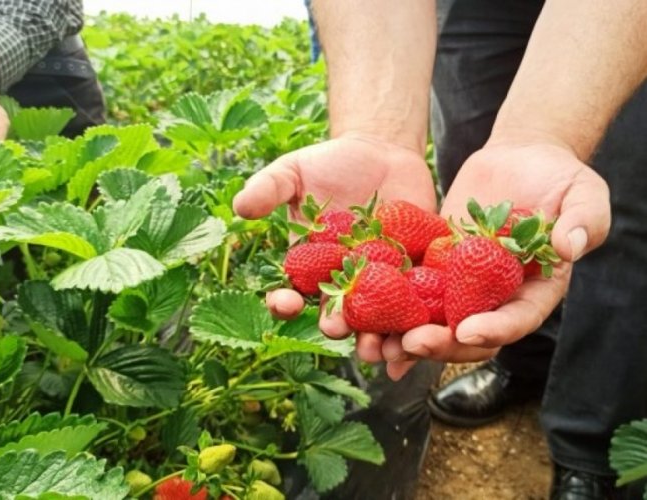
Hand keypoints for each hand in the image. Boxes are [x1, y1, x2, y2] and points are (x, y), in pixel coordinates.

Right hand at [232, 133, 436, 361]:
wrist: (381, 152)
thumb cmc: (328, 165)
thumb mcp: (294, 171)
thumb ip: (268, 188)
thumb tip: (240, 206)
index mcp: (310, 267)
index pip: (291, 292)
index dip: (283, 302)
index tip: (283, 302)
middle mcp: (343, 282)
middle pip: (337, 314)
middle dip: (335, 325)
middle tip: (335, 327)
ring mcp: (380, 281)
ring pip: (379, 319)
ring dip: (379, 337)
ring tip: (382, 347)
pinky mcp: (416, 273)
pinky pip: (418, 300)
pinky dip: (420, 320)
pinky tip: (423, 330)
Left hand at [381, 139, 610, 379]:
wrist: (520, 159)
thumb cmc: (560, 177)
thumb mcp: (585, 194)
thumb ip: (585, 221)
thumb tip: (570, 247)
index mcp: (535, 289)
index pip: (516, 319)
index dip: (494, 329)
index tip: (467, 330)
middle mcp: (496, 295)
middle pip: (467, 333)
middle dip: (440, 343)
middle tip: (411, 343)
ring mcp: (462, 284)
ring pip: (433, 321)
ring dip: (406, 338)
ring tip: (378, 345)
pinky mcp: (434, 266)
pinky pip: (409, 291)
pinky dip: (386, 306)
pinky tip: (360, 319)